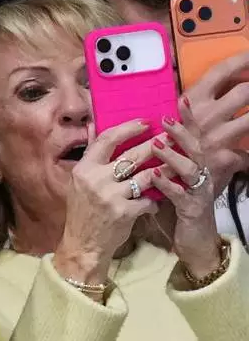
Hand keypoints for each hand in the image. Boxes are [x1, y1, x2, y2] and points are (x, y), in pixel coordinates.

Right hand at [55, 120, 161, 282]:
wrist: (83, 243)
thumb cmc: (83, 211)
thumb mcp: (79, 181)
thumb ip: (91, 156)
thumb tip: (95, 125)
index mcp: (84, 169)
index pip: (107, 140)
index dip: (127, 129)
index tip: (145, 122)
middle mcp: (95, 179)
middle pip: (130, 156)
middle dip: (154, 145)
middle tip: (170, 137)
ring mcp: (110, 196)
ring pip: (145, 176)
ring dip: (163, 169)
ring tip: (176, 163)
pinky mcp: (124, 213)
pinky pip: (147, 200)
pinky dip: (154, 200)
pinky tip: (157, 200)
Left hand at [148, 115, 222, 275]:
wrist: (194, 241)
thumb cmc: (178, 208)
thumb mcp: (170, 181)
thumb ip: (161, 161)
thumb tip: (141, 139)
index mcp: (194, 166)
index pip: (192, 137)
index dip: (188, 119)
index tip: (180, 98)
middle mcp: (199, 175)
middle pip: (195, 148)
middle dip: (182, 132)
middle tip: (166, 119)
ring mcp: (197, 192)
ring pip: (190, 170)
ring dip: (173, 156)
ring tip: (156, 145)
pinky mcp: (192, 210)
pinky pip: (180, 195)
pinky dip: (167, 185)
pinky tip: (153, 177)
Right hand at [177, 50, 248, 192]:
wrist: (173, 185)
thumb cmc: (174, 149)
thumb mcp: (178, 119)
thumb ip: (193, 102)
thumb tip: (209, 85)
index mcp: (191, 100)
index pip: (222, 71)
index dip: (242, 59)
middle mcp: (205, 116)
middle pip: (245, 91)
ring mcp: (217, 137)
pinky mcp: (227, 157)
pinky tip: (248, 147)